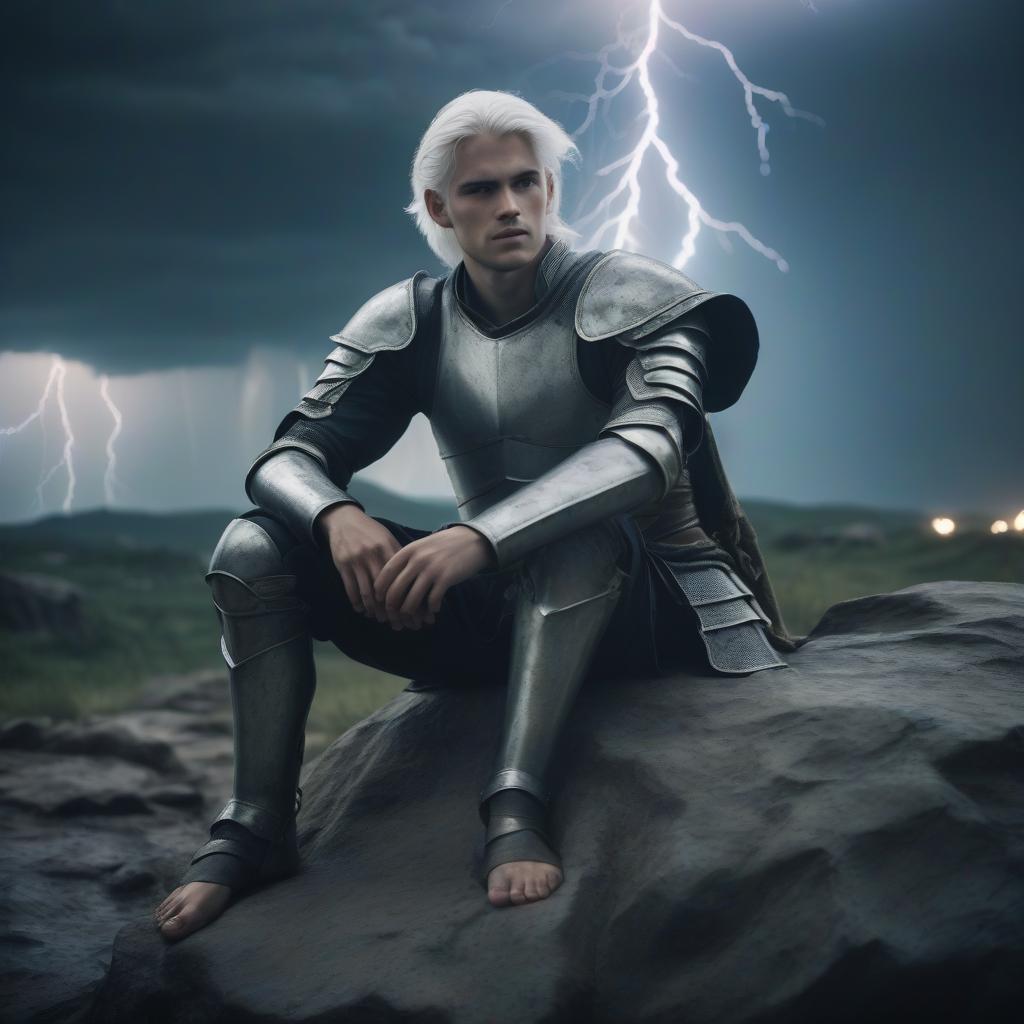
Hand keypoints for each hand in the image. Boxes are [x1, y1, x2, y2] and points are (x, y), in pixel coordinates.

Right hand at [316, 503, 401, 622]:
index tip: (413, 613)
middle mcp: (373, 555)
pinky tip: (362, 610)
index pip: (400, 579)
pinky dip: (357, 602)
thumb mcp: (387, 539)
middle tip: (397, 623)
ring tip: (380, 618)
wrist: (344, 519)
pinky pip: (351, 589)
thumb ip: (399, 556)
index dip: (407, 598)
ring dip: (374, 610)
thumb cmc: (370, 532)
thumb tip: (415, 577)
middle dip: (392, 609)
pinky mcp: (343, 565)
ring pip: (367, 593)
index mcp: (388, 549)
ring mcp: (357, 561)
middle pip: (385, 589)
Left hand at [373, 525, 496, 630]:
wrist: (472, 540)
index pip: (385, 574)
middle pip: (395, 590)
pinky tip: (434, 610)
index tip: (381, 601)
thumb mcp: (422, 547)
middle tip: (395, 616)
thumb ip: (406, 560)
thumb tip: (389, 582)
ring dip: (411, 613)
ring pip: (412, 600)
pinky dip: (431, 609)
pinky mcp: (446, 578)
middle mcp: (417, 560)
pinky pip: (432, 601)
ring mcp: (432, 569)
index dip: (380, 591)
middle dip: (392, 608)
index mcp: (408, 551)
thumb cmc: (444, 546)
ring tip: (414, 618)